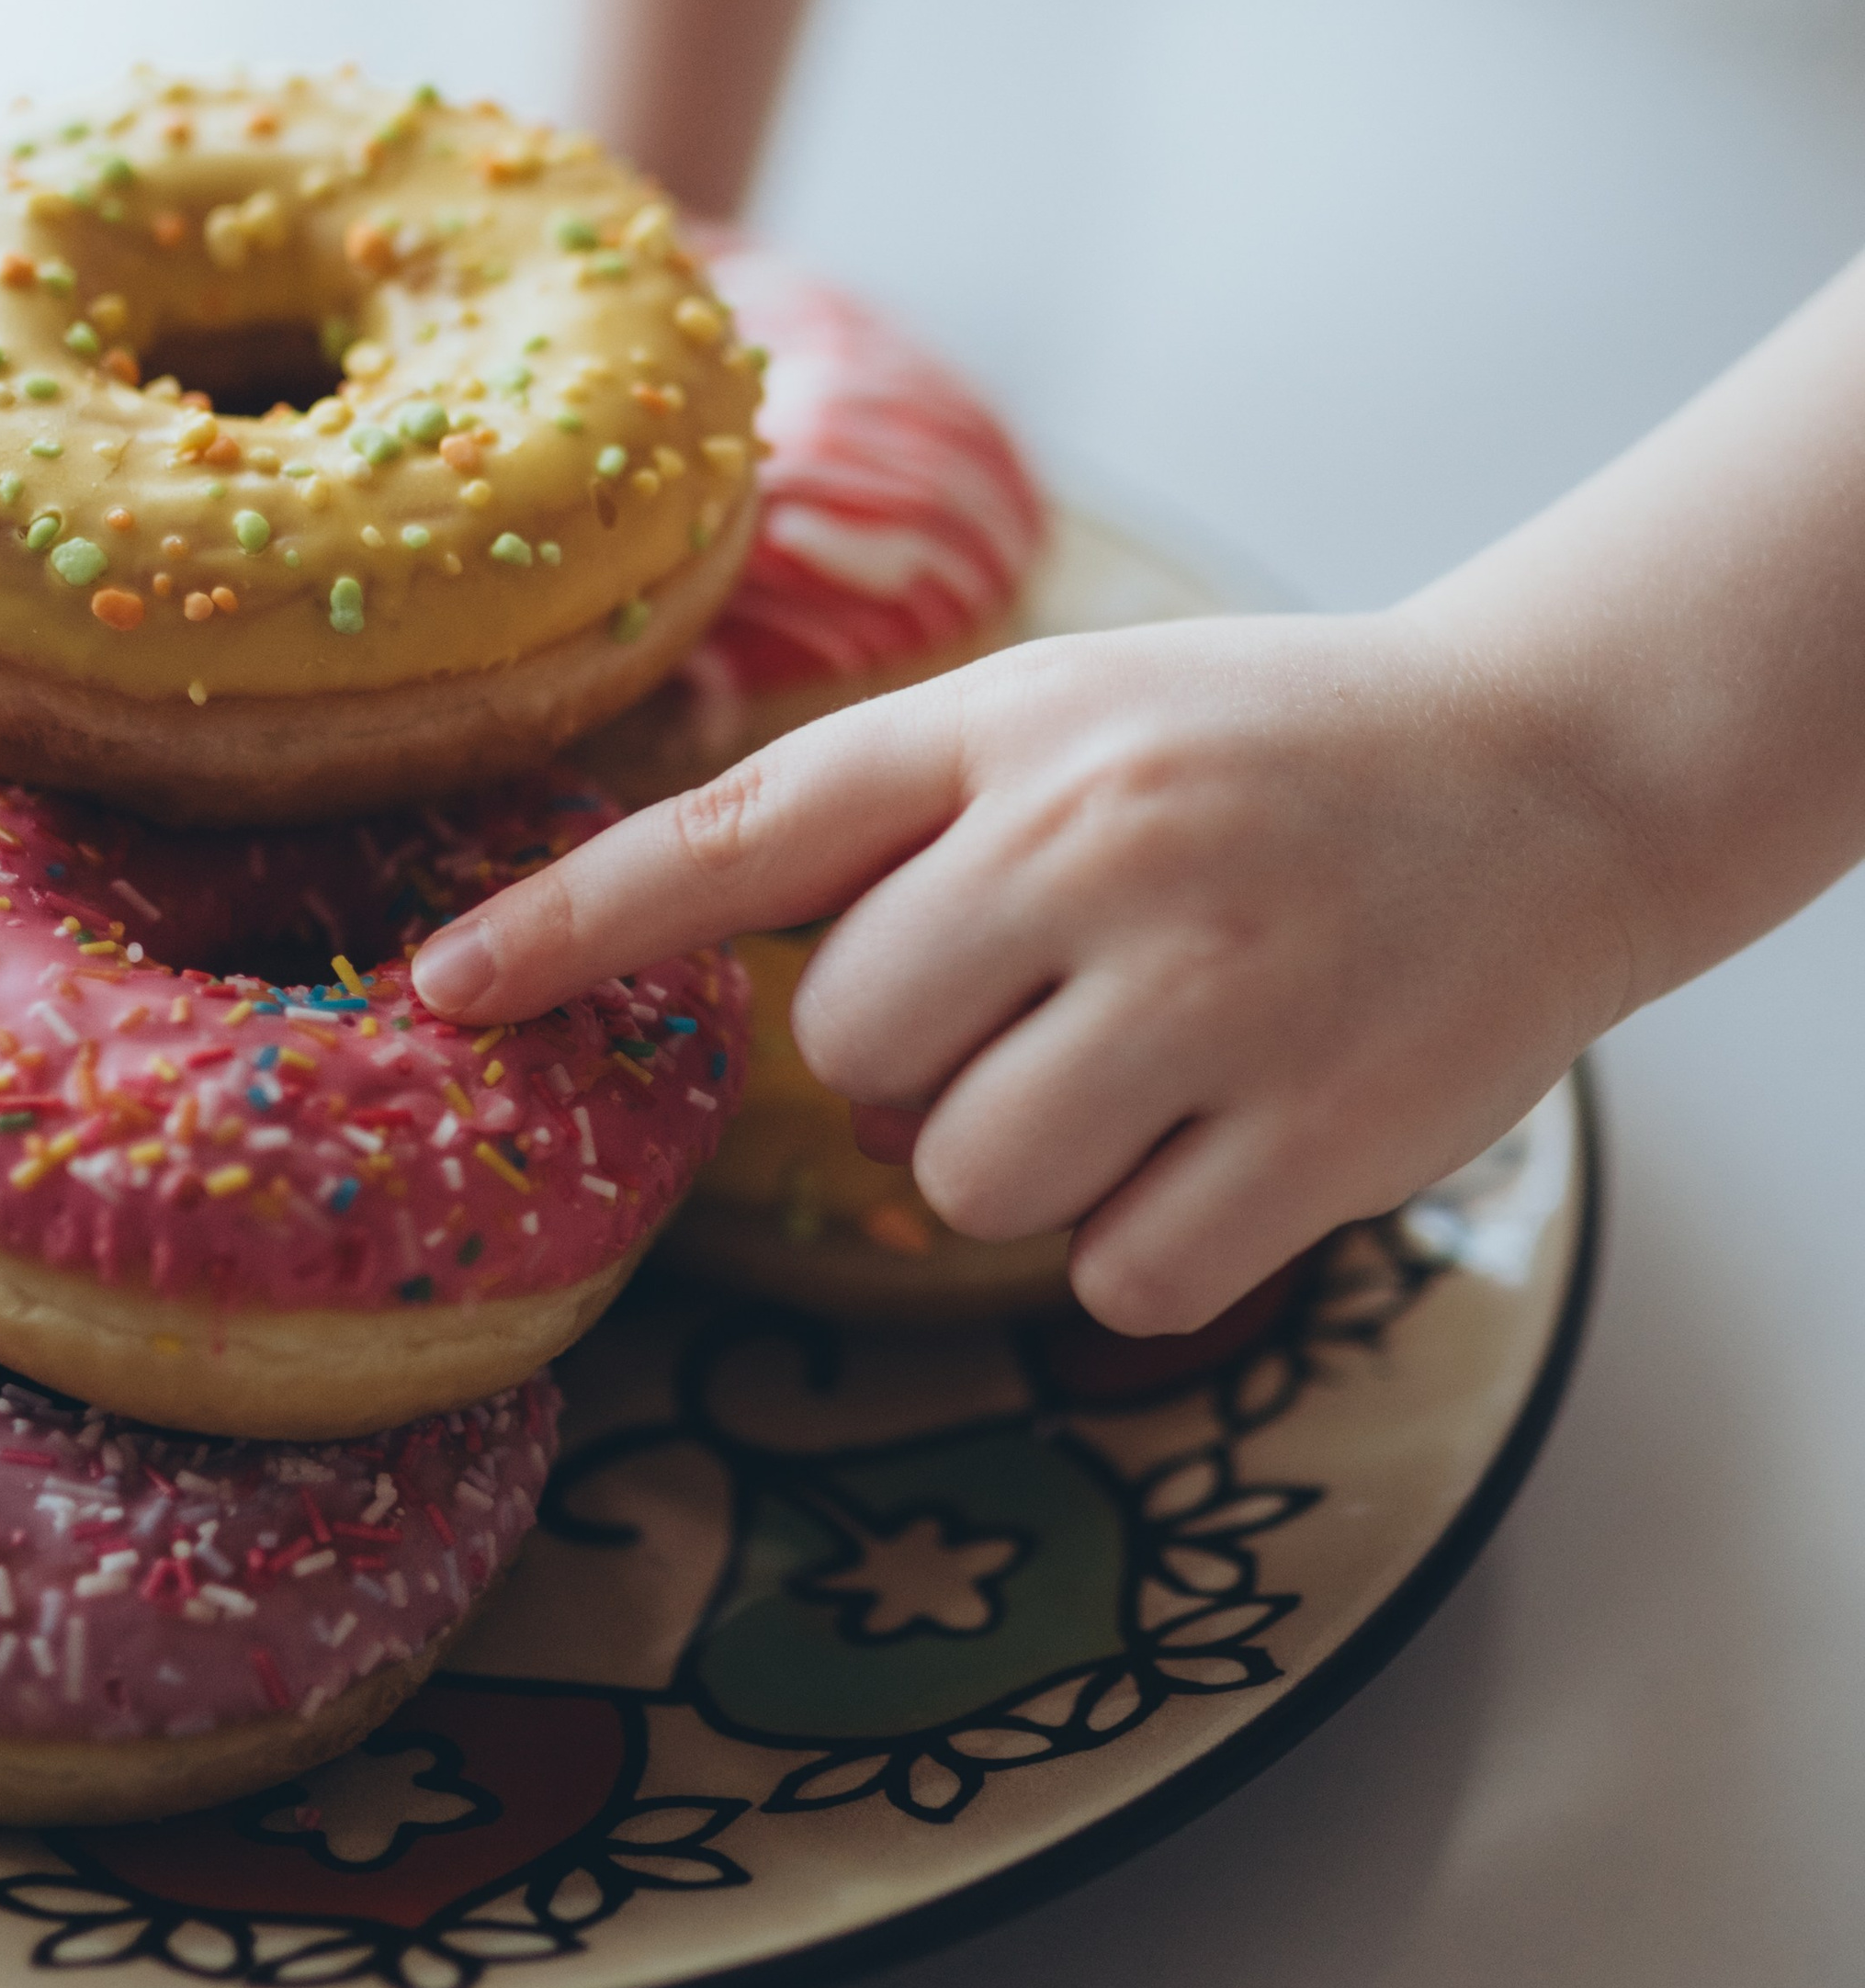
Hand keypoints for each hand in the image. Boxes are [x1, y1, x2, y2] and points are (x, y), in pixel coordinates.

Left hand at [410, 614, 1640, 1331]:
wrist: (1553, 772)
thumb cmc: (1276, 753)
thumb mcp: (1078, 710)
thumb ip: (909, 805)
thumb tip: (760, 973)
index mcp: (1012, 729)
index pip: (740, 834)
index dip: (571, 923)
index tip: (433, 993)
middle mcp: (1093, 846)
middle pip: (855, 1054)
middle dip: (931, 1052)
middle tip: (1068, 986)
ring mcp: (1208, 994)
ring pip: (972, 1182)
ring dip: (1038, 1153)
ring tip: (1163, 1051)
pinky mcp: (1312, 1137)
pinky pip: (1117, 1277)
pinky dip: (1161, 1235)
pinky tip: (1247, 1126)